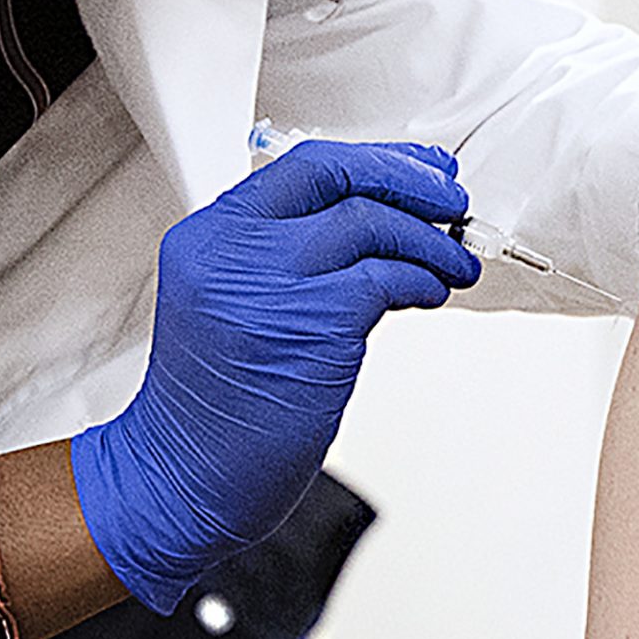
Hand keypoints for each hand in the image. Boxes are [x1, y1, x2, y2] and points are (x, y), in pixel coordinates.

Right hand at [70, 140, 480, 612]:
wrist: (183, 477)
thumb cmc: (215, 407)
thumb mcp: (231, 306)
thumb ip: (286, 259)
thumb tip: (378, 228)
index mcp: (210, 236)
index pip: (304, 166)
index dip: (376, 162)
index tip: (420, 170)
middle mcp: (233, 249)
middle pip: (341, 179)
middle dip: (413, 182)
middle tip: (454, 199)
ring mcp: (271, 284)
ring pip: (372, 223)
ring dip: (431, 239)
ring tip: (455, 260)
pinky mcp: (312, 324)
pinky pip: (385, 279)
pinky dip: (422, 280)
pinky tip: (431, 291)